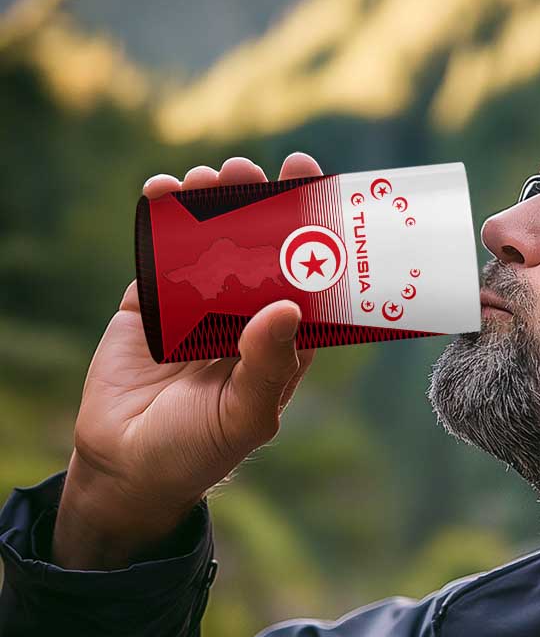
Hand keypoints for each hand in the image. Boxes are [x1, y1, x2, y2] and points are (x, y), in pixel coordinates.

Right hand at [52, 153, 322, 568]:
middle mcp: (245, 316)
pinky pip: (159, 252)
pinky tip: (164, 190)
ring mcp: (197, 306)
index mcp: (282, 341)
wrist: (126, 467)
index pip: (307, 278)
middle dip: (260, 204)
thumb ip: (268, 366)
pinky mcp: (151, 303)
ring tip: (212, 175)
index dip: (314, 233)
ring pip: (211, 241)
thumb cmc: (200, 450)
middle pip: (260, 248)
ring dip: (213, 202)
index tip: (315, 186)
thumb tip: (287, 307)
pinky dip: (161, 218)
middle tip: (258, 169)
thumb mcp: (245, 415)